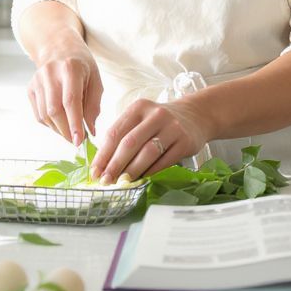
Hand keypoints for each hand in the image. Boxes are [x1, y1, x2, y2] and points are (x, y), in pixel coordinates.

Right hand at [26, 43, 102, 145]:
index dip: (74, 123)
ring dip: (58, 130)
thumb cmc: (81, 65)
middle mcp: (50, 73)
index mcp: (70, 68)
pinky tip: (60, 122)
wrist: (58, 48)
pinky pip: (38, 114)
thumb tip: (90, 131)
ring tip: (70, 131)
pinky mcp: (30, 88)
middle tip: (76, 141)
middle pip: (54, 110)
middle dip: (66, 131)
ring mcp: (37, 81)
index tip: (79, 141)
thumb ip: (93, 106)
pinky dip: (50, 124)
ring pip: (44, 115)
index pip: (70, 101)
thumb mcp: (95, 80)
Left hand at [90, 97, 212, 182]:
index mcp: (138, 108)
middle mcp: (155, 115)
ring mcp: (172, 127)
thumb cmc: (160, 122)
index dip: (103, 154)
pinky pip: (165, 160)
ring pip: (148, 152)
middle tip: (105, 181)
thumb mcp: (141, 120)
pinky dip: (151, 172)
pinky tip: (142, 179)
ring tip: (122, 183)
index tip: (95, 171)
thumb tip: (102, 164)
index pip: (115, 132)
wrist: (195, 116)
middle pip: (130, 142)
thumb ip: (123, 136)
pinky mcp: (185, 141)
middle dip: (115, 165)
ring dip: (132, 170)